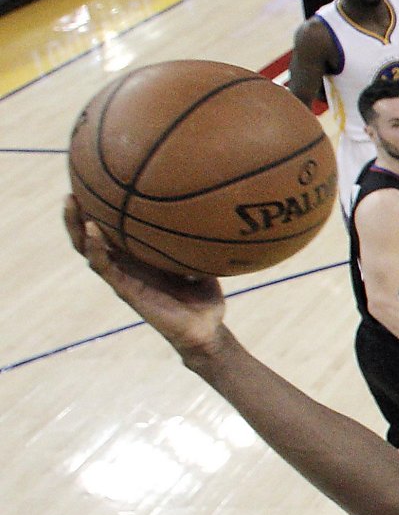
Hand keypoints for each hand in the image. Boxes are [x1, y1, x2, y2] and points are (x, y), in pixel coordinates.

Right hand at [66, 195, 227, 357]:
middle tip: (71, 189)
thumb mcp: (203, 264)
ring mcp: (123, 277)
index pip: (112, 231)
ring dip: (77, 226)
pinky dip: (95, 249)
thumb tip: (210, 213)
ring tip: (71, 202)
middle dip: (77, 213)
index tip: (92, 184)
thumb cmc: (204, 298)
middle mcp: (127, 265)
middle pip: (90, 235)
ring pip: (88, 248)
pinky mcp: (125, 290)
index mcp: (140, 257)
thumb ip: (200, 242)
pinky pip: (104, 267)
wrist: (205, 330)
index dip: (99, 211)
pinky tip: (92, 232)